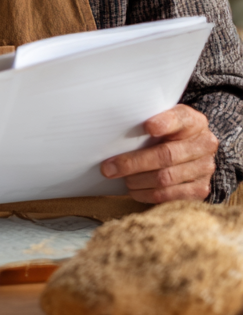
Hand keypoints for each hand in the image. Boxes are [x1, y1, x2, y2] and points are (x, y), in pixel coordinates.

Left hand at [100, 104, 218, 202]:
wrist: (192, 152)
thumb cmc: (167, 134)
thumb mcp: (161, 120)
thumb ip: (145, 119)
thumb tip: (112, 128)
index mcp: (193, 121)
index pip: (180, 118)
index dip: (165, 123)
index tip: (147, 126)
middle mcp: (204, 144)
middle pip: (166, 155)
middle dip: (133, 163)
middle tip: (108, 168)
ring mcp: (205, 168)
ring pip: (165, 178)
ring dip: (137, 181)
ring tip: (121, 179)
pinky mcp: (201, 189)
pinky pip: (170, 196)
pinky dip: (147, 195)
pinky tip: (134, 190)